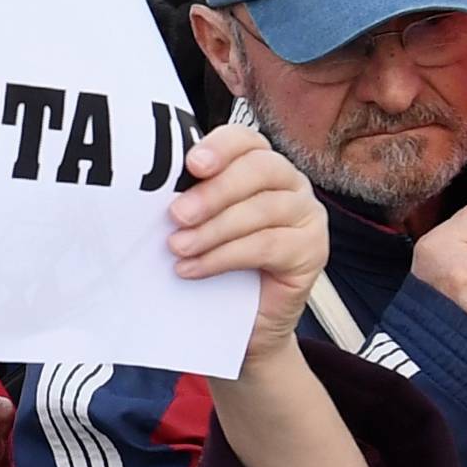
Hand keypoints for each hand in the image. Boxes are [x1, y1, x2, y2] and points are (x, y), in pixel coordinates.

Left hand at [167, 128, 328, 370]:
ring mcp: (306, 215)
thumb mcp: (200, 225)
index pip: (245, 140)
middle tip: (177, 215)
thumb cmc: (219, 266)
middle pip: (259, 169)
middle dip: (214, 192)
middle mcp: (290, 183)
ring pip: (262, 209)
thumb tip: (154, 192)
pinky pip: (268, 245)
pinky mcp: (312, 250)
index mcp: (261, 164)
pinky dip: (225, 256)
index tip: (192, 164)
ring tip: (179, 247)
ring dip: (213, 229)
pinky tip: (195, 268)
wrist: (243, 325)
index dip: (220, 147)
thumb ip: (191, 201)